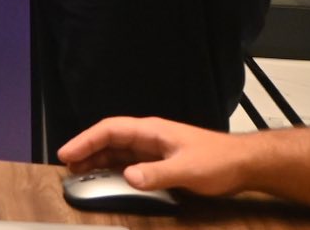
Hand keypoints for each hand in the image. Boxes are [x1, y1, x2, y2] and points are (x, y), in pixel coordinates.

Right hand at [58, 117, 249, 196]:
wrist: (242, 164)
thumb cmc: (219, 161)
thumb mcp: (187, 169)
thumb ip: (157, 174)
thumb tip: (128, 177)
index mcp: (151, 131)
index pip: (110, 130)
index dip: (86, 140)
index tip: (68, 153)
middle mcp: (149, 138)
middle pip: (109, 140)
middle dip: (86, 151)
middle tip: (67, 166)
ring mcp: (154, 150)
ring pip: (117, 152)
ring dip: (98, 161)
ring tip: (80, 174)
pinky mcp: (160, 163)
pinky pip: (129, 164)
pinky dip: (114, 170)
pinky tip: (108, 180)